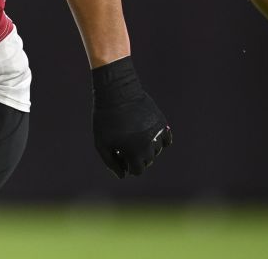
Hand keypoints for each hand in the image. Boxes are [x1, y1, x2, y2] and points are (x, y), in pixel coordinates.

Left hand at [91, 57, 172, 178]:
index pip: (137, 170)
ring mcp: (157, 133)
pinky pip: (166, 139)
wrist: (116, 92)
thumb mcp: (101, 142)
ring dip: (146, 148)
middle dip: (136, 157)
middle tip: (124, 143)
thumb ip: (111, 162)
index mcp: (134, 152)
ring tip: (133, 135)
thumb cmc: (105, 119)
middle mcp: (149, 145)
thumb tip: (123, 175)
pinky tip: (147, 134)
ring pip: (156, 151)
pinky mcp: (162, 122)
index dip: (127, 165)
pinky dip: (159, 140)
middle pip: (147, 161)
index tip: (119, 155)